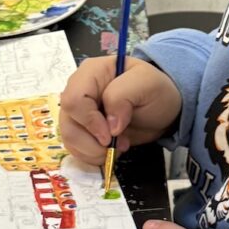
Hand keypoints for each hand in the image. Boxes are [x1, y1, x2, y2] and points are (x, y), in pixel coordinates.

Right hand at [59, 56, 181, 165]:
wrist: (160, 109)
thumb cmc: (154, 90)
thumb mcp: (147, 83)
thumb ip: (123, 95)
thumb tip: (110, 125)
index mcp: (91, 72)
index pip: (74, 99)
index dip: (89, 121)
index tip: (111, 134)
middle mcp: (78, 90)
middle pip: (68, 122)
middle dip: (91, 141)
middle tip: (117, 144)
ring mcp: (78, 112)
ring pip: (69, 138)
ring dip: (93, 151)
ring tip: (118, 147)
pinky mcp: (81, 130)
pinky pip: (75, 148)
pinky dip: (92, 156)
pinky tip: (110, 151)